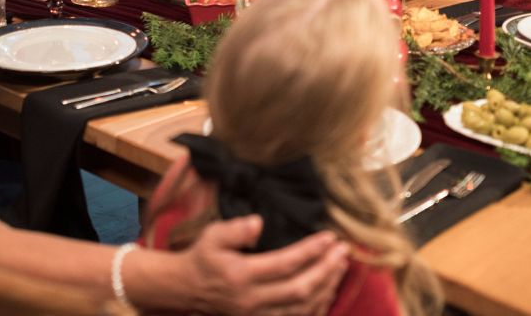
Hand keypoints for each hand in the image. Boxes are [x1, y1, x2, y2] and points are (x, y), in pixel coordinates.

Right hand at [183, 216, 348, 315]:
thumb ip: (235, 230)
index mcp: (242, 276)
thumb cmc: (203, 258)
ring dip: (326, 287)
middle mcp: (253, 300)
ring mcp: (258, 315)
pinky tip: (328, 290)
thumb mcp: (212, 236)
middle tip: (344, 251)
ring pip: (303, 307)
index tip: (329, 237)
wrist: (187, 290)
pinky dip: (317, 306)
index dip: (311, 251)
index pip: (285, 264)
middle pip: (300, 289)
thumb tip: (257, 223)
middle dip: (327, 270)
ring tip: (341, 266)